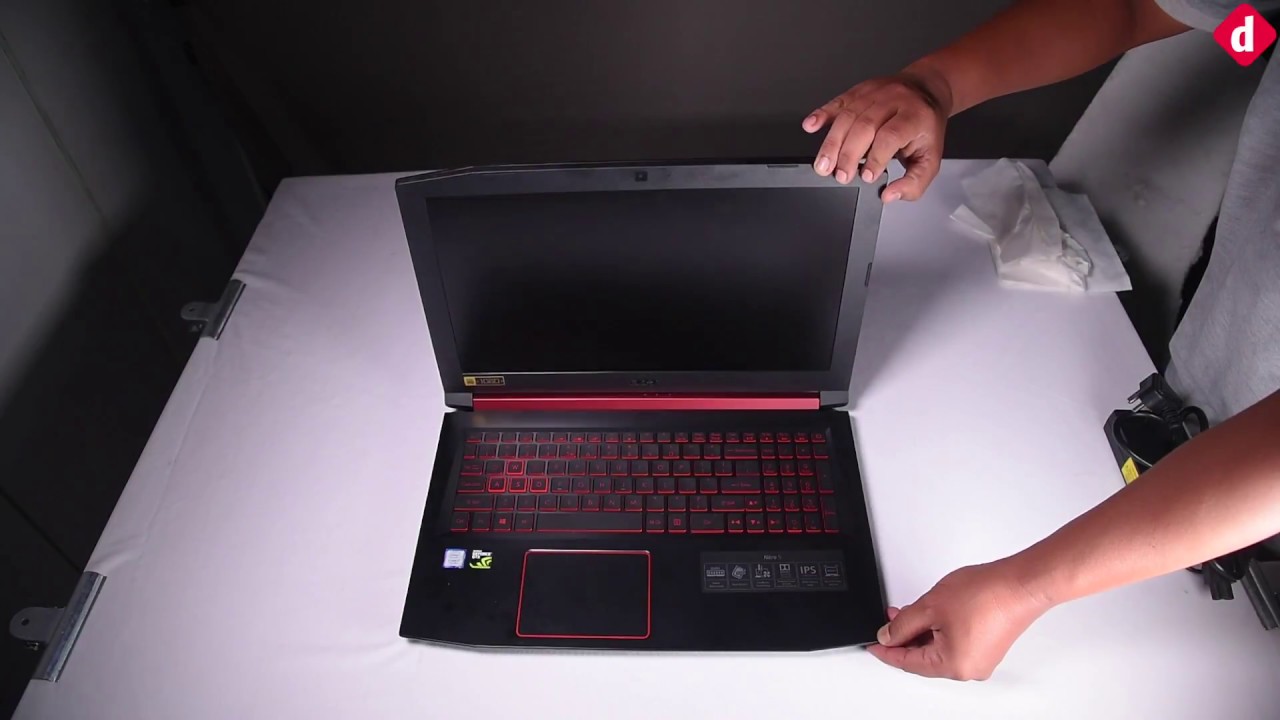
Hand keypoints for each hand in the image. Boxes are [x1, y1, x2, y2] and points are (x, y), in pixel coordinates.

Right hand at [802, 69, 951, 202]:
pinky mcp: (859, 91)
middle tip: (840, 176)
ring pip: (848, 116)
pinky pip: (838, 101)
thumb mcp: (930, 159)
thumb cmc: (924, 127)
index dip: (876, 157)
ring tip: (823, 165)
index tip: (866, 176)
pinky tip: (810, 126)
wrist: (925, 91)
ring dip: (832, 143)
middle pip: (865, 126)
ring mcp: (874, 93)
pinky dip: (822, 114)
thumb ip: (914, 183)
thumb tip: (890, 195)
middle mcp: (893, 100)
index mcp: (914, 116)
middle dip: (848, 154)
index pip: (890, 136)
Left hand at [867, 560, 1050, 679]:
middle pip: (924, 658)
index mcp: (952, 665)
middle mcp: (968, 669)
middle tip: (889, 620)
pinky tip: (931, 614)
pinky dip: (939, 631)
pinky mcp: (988, 647)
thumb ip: (903, 623)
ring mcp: (981, 659)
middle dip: (904, 637)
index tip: (872, 644)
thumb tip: (889, 635)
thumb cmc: (986, 595)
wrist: (1021, 583)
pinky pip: (954, 643)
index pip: (908, 662)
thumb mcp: (930, 606)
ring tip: (909, 611)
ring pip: (939, 649)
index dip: (886, 651)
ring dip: (921, 632)